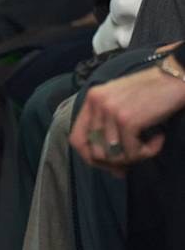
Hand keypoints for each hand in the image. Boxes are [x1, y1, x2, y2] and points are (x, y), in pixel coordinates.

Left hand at [70, 45, 184, 173]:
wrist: (174, 78)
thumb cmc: (151, 93)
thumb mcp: (121, 105)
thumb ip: (111, 131)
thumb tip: (114, 171)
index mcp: (91, 99)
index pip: (76, 139)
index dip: (90, 158)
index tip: (110, 165)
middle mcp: (96, 104)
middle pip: (95, 152)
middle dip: (116, 162)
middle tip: (135, 158)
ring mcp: (110, 111)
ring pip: (114, 156)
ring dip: (135, 156)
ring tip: (149, 144)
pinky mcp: (126, 120)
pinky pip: (133, 153)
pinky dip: (149, 151)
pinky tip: (159, 138)